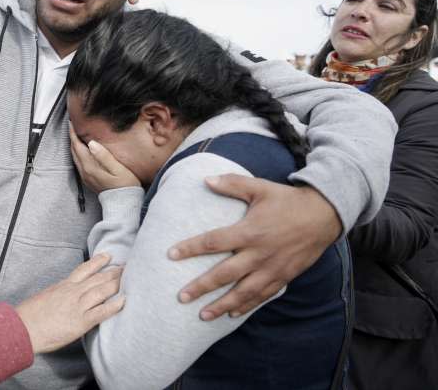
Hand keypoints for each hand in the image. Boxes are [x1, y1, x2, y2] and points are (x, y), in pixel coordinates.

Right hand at [15, 253, 124, 353]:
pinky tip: (124, 301)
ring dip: (117, 284)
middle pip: (97, 278)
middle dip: (113, 272)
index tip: (108, 256)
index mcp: (63, 286)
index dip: (97, 262)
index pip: (84, 270)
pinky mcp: (80, 321)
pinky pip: (101, 312)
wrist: (22, 327)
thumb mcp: (43, 297)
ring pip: (102, 291)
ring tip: (130, 278)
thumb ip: (56, 294)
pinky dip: (114, 306)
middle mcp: (72, 292)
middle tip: (127, 266)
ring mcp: (77, 306)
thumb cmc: (28, 315)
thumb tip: (62, 296)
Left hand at [69, 125, 139, 192]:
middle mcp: (85, 172)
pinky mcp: (89, 180)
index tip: (72, 123)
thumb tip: (91, 143)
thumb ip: (104, 156)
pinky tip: (83, 150)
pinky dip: (78, 154)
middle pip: (74, 151)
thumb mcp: (118, 169)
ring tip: (77, 135)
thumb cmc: (125, 185)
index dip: (74, 134)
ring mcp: (86, 177)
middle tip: (73, 126)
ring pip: (75, 157)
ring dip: (74, 145)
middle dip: (72, 137)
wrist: (124, 204)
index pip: (78, 146)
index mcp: (90, 167)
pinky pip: (79, 163)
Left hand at [169, 174, 340, 320]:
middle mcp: (259, 253)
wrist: (325, 215)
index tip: (170, 254)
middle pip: (224, 274)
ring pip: (243, 292)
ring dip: (222, 305)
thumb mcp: (260, 188)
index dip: (190, 248)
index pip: (213, 241)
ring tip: (202, 315)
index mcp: (249, 231)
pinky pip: (263, 295)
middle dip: (202, 287)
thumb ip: (232, 184)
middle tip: (180, 297)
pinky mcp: (284, 277)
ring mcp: (272, 268)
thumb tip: (205, 179)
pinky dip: (247, 306)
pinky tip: (232, 313)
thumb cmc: (287, 200)